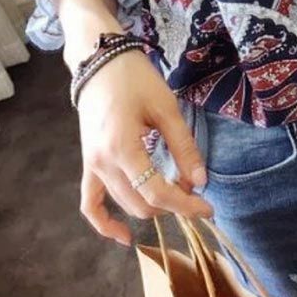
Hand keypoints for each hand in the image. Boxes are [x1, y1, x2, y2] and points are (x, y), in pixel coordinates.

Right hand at [75, 46, 213, 247]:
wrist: (100, 60)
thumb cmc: (135, 78)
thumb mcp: (166, 108)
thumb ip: (183, 147)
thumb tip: (200, 181)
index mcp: (123, 148)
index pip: (157, 192)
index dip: (185, 205)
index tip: (208, 209)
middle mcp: (102, 163)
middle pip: (141, 203)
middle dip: (172, 204)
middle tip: (194, 188)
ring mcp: (91, 165)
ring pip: (124, 203)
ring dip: (151, 205)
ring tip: (176, 192)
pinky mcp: (88, 163)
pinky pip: (90, 203)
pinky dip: (105, 222)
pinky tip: (125, 236)